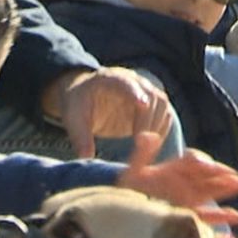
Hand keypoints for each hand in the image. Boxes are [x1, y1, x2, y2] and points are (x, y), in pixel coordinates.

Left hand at [46, 67, 173, 158]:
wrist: (86, 98)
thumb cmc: (78, 106)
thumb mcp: (73, 119)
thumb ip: (80, 137)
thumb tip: (86, 158)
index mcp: (109, 79)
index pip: (125, 82)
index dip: (135, 92)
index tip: (142, 104)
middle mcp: (131, 81)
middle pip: (151, 94)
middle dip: (148, 119)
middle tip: (139, 142)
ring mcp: (144, 92)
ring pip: (162, 104)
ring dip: (156, 126)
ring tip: (145, 146)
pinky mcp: (151, 105)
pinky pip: (164, 115)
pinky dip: (160, 130)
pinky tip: (151, 145)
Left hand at [117, 133, 237, 226]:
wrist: (125, 211)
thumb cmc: (129, 191)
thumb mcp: (132, 172)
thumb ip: (141, 154)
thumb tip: (149, 136)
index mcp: (173, 169)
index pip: (192, 161)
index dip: (201, 161)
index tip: (207, 165)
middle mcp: (184, 183)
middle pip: (207, 176)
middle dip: (221, 174)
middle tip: (235, 175)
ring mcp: (188, 199)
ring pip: (211, 192)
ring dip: (227, 189)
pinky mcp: (189, 215)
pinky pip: (208, 216)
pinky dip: (222, 216)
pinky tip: (237, 217)